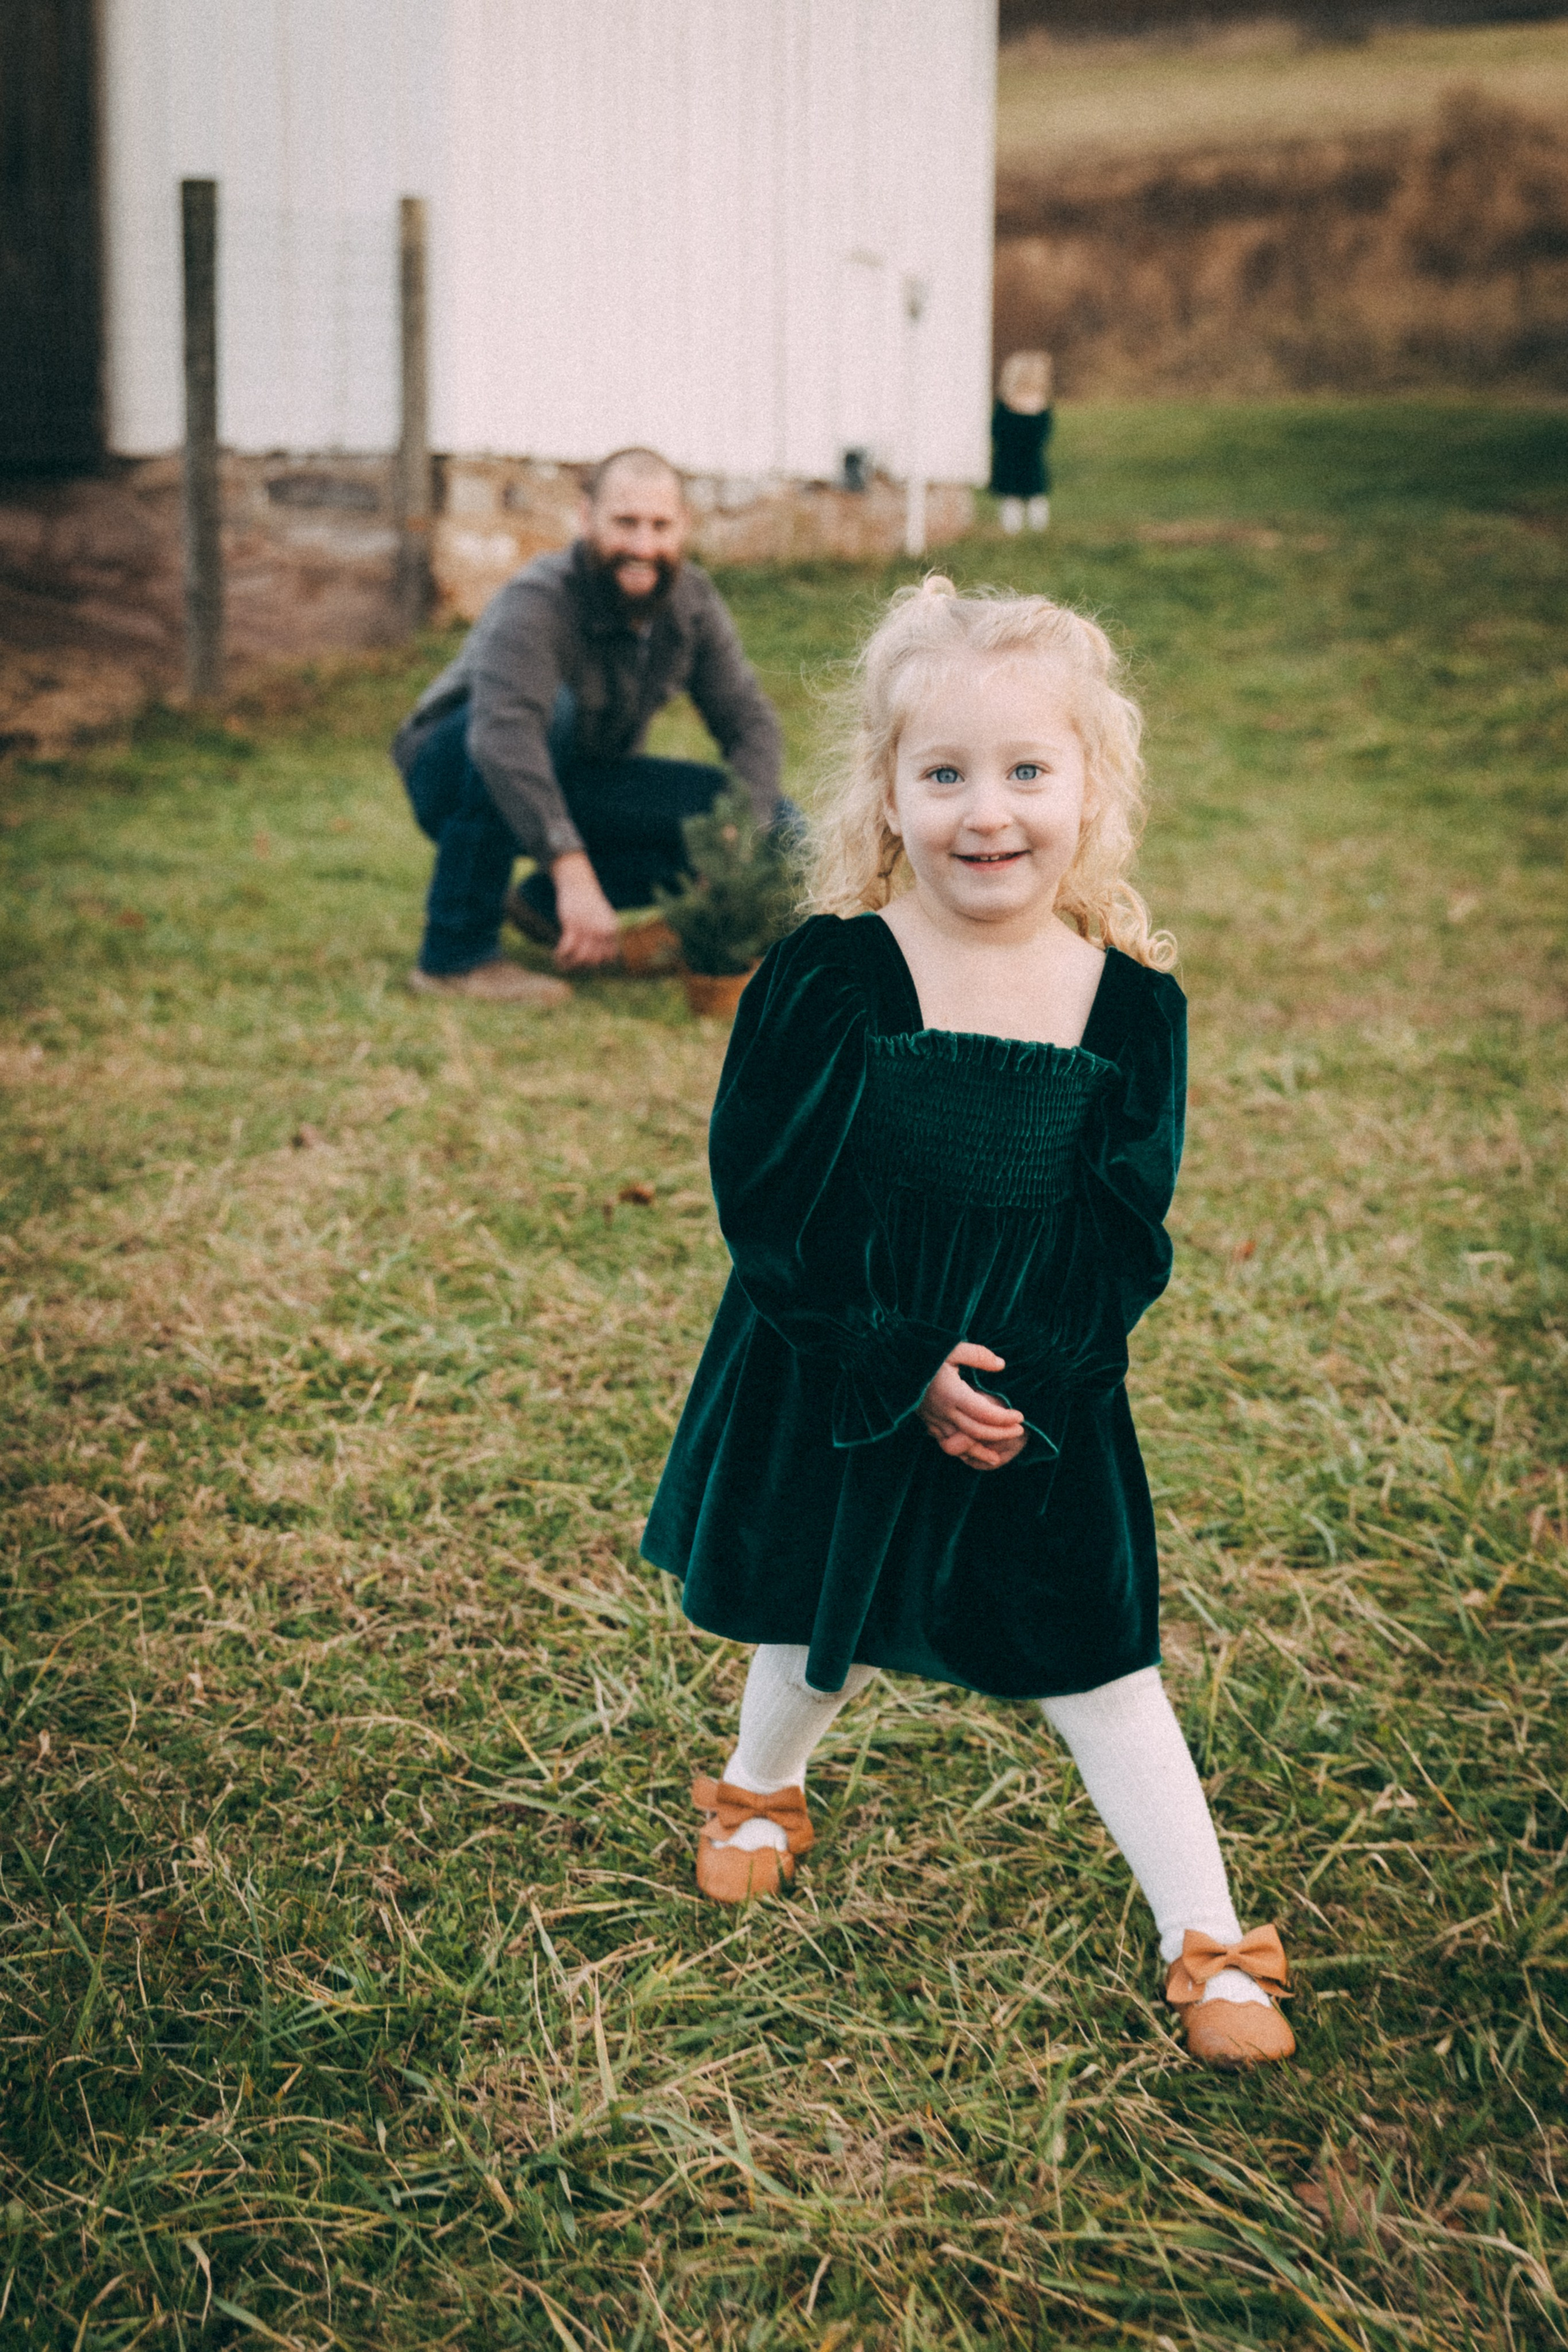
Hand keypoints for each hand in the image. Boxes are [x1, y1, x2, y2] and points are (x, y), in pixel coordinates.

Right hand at [550, 852, 620, 969]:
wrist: (578, 882)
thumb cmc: (590, 902)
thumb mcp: (603, 917)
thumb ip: (605, 934)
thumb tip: (603, 954)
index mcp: (611, 930)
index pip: (609, 957)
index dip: (599, 963)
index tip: (588, 962)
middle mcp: (601, 931)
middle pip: (594, 960)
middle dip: (582, 965)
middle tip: (572, 963)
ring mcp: (587, 928)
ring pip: (580, 958)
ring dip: (570, 964)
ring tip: (562, 964)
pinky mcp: (572, 924)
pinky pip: (567, 948)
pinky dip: (561, 956)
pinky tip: (557, 956)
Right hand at [918, 1343, 1026, 1471]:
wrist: (889, 1362)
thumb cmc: (923, 1351)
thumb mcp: (952, 1348)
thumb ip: (978, 1356)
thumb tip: (1001, 1365)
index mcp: (952, 1393)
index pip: (984, 1413)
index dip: (1005, 1418)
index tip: (1020, 1416)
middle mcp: (943, 1411)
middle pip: (977, 1431)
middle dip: (1000, 1434)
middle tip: (1019, 1431)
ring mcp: (933, 1419)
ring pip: (959, 1444)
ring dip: (979, 1452)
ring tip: (995, 1457)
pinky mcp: (926, 1421)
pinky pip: (945, 1442)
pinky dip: (961, 1449)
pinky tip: (970, 1450)